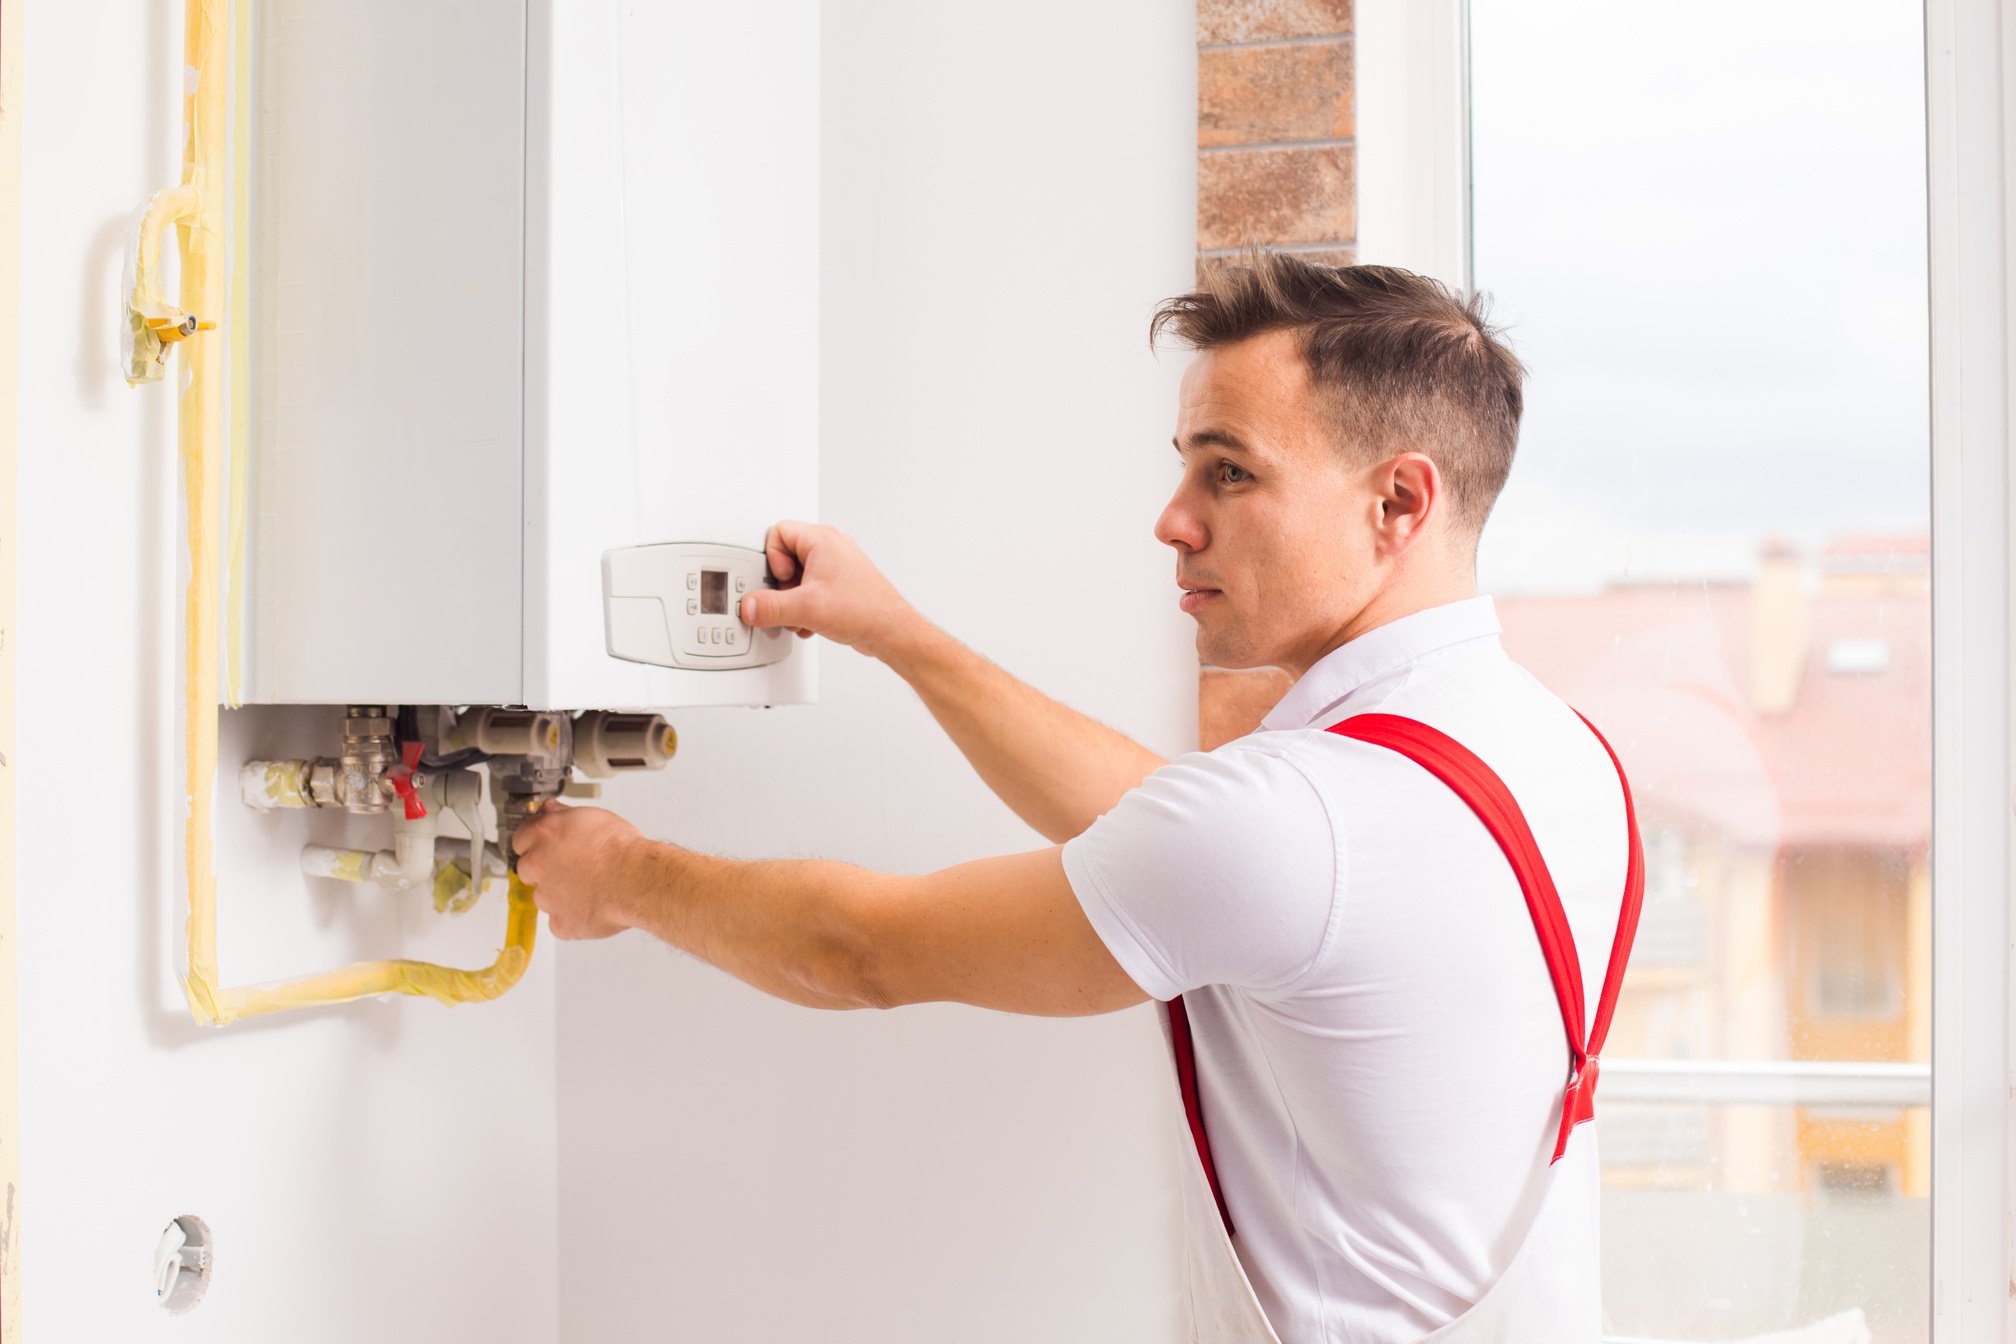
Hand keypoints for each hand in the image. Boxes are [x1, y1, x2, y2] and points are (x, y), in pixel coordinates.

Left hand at [509, 803, 647, 940]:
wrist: (636, 879)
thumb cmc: (621, 849)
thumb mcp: (593, 816)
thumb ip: (562, 814)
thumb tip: (551, 810)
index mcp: (542, 835)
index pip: (521, 838)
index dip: (537, 843)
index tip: (548, 846)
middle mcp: (537, 865)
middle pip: (528, 869)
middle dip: (546, 869)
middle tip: (573, 867)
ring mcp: (546, 897)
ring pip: (544, 897)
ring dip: (559, 894)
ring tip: (589, 887)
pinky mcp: (560, 923)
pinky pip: (560, 922)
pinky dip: (572, 917)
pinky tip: (591, 906)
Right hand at [739, 520, 917, 660]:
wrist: (892, 631)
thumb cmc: (865, 610)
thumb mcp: (807, 608)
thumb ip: (771, 607)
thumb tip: (749, 606)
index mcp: (822, 539)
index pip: (777, 533)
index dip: (772, 559)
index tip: (783, 580)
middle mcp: (831, 547)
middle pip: (785, 558)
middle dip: (783, 586)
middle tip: (791, 601)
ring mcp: (836, 566)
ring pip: (798, 577)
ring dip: (794, 600)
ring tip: (804, 615)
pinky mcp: (840, 584)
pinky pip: (811, 589)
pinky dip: (806, 607)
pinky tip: (812, 622)